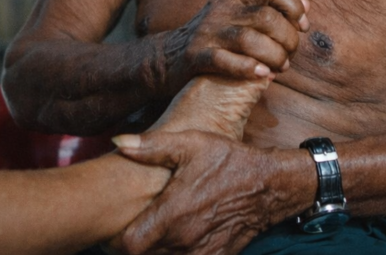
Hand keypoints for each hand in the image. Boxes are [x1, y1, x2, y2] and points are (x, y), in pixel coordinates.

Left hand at [114, 131, 278, 254]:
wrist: (269, 185)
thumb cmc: (228, 161)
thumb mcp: (191, 144)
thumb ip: (152, 146)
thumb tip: (118, 141)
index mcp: (173, 214)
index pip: (129, 245)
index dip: (116, 239)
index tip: (116, 226)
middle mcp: (184, 240)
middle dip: (135, 244)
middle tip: (133, 225)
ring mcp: (201, 253)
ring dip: (155, 250)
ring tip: (153, 232)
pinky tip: (176, 238)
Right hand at [163, 0, 309, 90]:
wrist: (165, 58)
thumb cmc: (212, 39)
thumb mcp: (238, 17)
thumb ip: (271, 10)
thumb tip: (307, 4)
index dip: (291, 4)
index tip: (302, 26)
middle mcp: (220, 11)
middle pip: (265, 17)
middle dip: (287, 38)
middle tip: (290, 55)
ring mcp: (206, 33)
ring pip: (248, 39)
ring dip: (273, 55)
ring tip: (280, 68)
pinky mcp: (195, 56)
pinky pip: (224, 60)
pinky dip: (248, 68)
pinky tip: (262, 75)